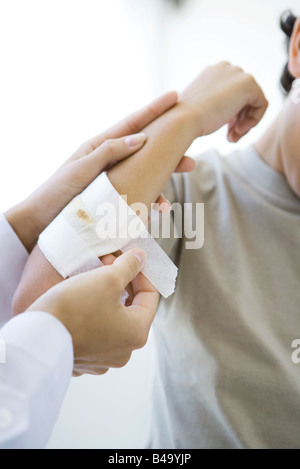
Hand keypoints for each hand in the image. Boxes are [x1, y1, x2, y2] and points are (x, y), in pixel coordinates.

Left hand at [5, 92, 194, 251]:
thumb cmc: (58, 192)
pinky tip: (152, 214)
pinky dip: (145, 205)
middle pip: (146, 150)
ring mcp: (112, 179)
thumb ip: (109, 151)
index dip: (155, 110)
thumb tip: (140, 139)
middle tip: (190, 160)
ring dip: (160, 187)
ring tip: (168, 203)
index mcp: (100, 145)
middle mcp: (109, 159)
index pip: (133, 123)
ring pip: (144, 177)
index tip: (175, 96)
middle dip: (169, 154)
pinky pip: (135, 197)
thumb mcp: (82, 168)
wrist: (42, 220)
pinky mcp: (112, 198)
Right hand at [27, 249, 158, 376]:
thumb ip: (129, 266)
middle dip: (122, 281)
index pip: (150, 297)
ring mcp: (102, 359)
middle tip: (108, 261)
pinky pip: (94, 331)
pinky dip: (92, 312)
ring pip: (112, 319)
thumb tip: (141, 258)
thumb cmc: (75, 307)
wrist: (35, 337)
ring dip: (107, 295)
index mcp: (136, 334)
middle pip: (131, 308)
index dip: (141, 272)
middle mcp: (123, 352)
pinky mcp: (82, 359)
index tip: (129, 258)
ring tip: (94, 275)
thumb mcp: (108, 278)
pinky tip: (80, 298)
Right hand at [179, 61, 267, 141]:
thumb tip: (227, 112)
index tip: (225, 131)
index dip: (232, 115)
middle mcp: (225, 67)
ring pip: (254, 102)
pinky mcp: (248, 83)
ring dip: (245, 123)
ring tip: (232, 138)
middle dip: (239, 120)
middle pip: (244, 97)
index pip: (232, 93)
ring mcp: (237, 73)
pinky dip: (253, 121)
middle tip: (230, 138)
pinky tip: (238, 131)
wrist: (183, 120)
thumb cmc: (186, 120)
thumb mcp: (200, 109)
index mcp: (212, 72)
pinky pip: (261, 104)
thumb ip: (214, 105)